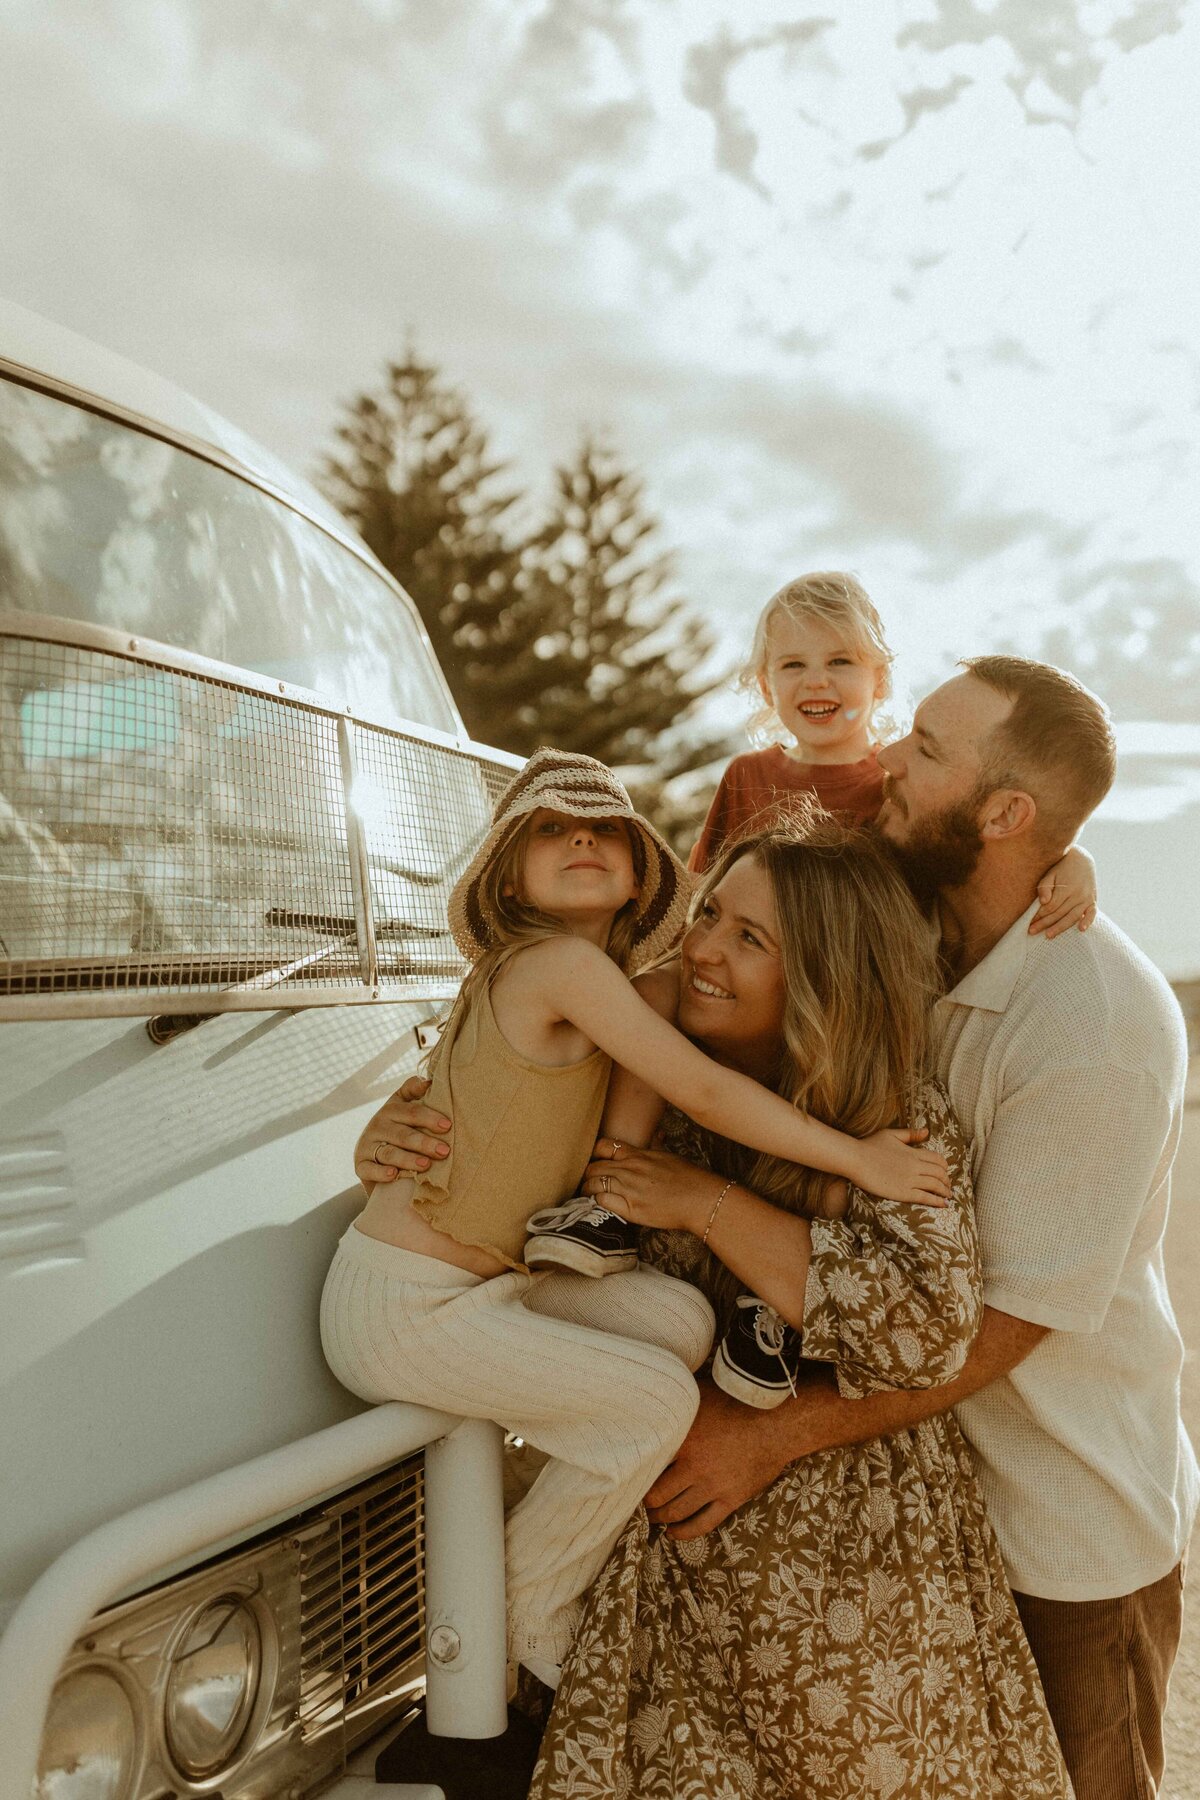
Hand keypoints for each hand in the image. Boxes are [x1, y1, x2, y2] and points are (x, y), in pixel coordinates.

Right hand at [353, 1076, 450, 1188]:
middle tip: (444, 1150)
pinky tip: (394, 1174)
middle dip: (424, 1142)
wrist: (374, 1157)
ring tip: (426, 1164)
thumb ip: (413, 1091)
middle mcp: (377, 1125)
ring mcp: (367, 1145)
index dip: (429, 1117)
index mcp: (391, 1110)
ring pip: (390, 1153)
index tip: (447, 1125)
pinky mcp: (360, 1165)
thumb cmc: (399, 1128)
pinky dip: (381, 1173)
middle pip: (403, 1134)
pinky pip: (369, 1169)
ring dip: (408, 1159)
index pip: (411, 1112)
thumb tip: (427, 1080)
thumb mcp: (403, 1107)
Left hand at [582, 1140, 715, 1233]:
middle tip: (588, 1181)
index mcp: (637, 1154)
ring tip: (587, 1194)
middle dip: (587, 1175)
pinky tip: (599, 1205)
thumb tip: (657, 1135)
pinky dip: (597, 1202)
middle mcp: (630, 1169)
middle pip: (593, 1167)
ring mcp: (629, 1189)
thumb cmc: (688, 1177)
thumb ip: (656, 1146)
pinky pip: (602, 1202)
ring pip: (593, 1184)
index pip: (603, 1146)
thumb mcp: (668, 1155)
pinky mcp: (631, 1209)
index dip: (594, 1154)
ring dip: (587, 1189)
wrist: (700, 1199)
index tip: (595, 1161)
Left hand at [644, 1376, 825, 1537]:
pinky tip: (673, 1532)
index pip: (648, 1465)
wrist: (777, 1423)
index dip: (635, 1474)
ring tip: (652, 1517)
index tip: (628, 1477)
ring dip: (660, 1518)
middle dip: (645, 1503)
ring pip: (677, 1512)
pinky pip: (702, 1524)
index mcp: (684, 1439)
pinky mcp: (730, 1500)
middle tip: (637, 1502)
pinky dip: (684, 1532)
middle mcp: (695, 1467)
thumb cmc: (739, 1403)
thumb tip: (653, 1395)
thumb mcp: (701, 1394)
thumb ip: (677, 1401)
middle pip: (658, 1496)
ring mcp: (713, 1486)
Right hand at [852, 1126, 949, 1205]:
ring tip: (948, 1197)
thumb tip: (926, 1132)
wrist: (855, 1159)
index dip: (944, 1167)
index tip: (944, 1172)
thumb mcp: (891, 1134)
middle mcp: (915, 1166)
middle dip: (947, 1181)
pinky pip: (925, 1197)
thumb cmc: (870, 1145)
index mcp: (913, 1152)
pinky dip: (937, 1201)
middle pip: (940, 1174)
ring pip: (935, 1186)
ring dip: (945, 1192)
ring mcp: (910, 1180)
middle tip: (948, 1187)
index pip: (938, 1160)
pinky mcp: (902, 1192)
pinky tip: (943, 1204)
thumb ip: (910, 1134)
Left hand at [1029, 846, 1097, 937]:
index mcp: (1066, 888)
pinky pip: (1092, 913)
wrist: (1082, 859)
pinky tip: (1081, 930)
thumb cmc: (1061, 867)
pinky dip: (1088, 922)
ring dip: (1060, 928)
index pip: (1050, 907)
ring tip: (1048, 936)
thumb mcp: (1050, 873)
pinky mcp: (1093, 900)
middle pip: (1059, 914)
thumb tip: (1043, 902)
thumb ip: (1045, 887)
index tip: (1030, 921)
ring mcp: (1087, 898)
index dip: (1039, 915)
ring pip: (1073, 917)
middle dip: (1045, 924)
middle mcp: (1078, 894)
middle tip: (1032, 931)